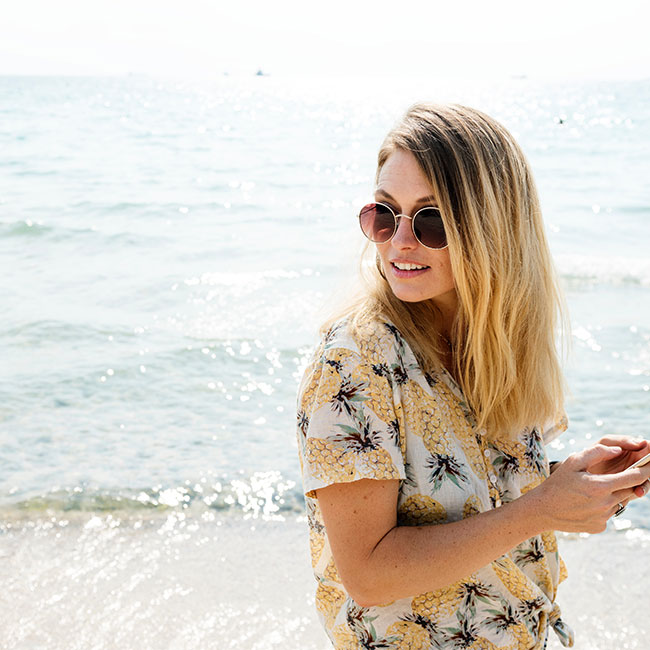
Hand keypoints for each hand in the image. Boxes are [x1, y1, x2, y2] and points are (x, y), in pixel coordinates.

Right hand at [535, 443, 649, 532]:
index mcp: (600, 486)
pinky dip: (603, 506)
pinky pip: (609, 513)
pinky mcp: (599, 527)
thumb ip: (597, 452)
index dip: (646, 469)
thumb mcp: (573, 461)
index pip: (634, 477)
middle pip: (630, 490)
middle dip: (630, 481)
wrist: (542, 510)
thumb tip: (618, 450)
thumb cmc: (557, 483)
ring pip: (620, 502)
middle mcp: (606, 504)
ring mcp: (603, 517)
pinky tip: (586, 503)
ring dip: (614, 494)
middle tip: (620, 474)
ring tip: (592, 490)